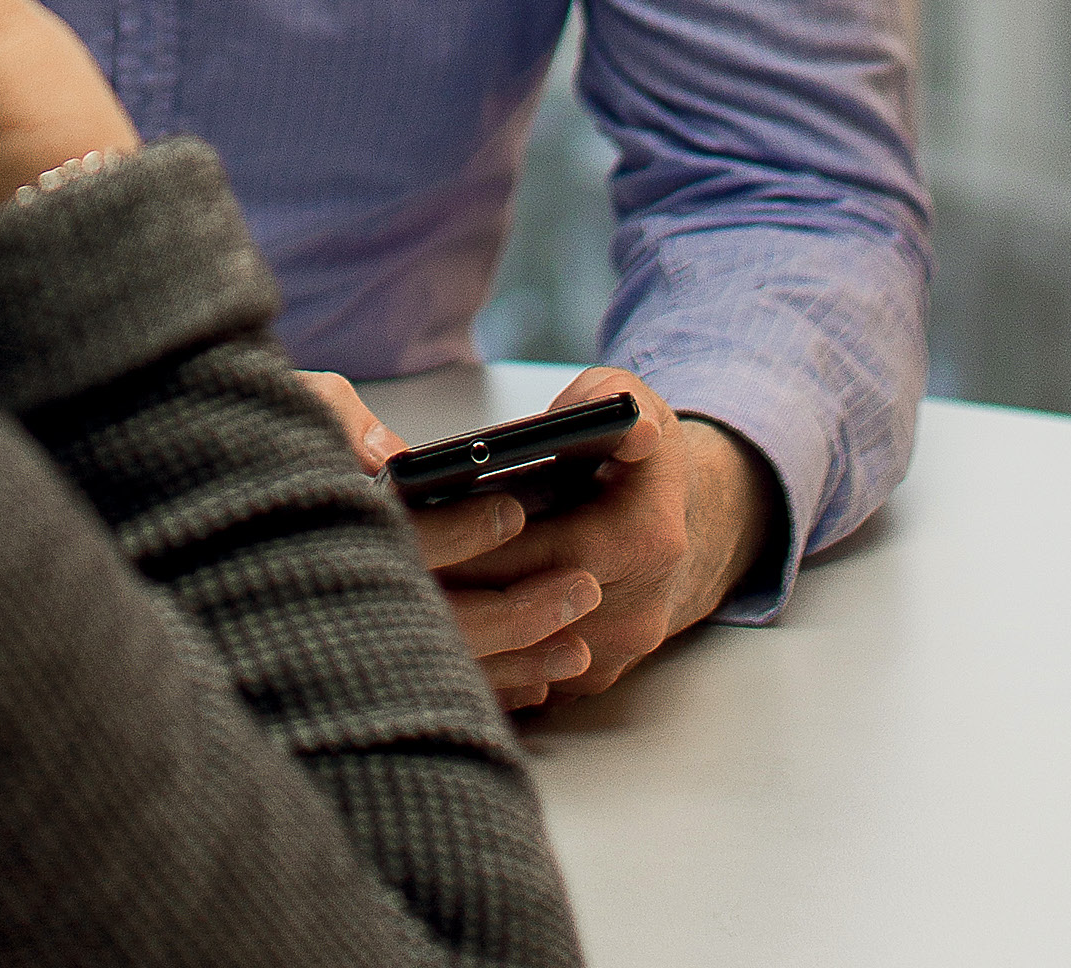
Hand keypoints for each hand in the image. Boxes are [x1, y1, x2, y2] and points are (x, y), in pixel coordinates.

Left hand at [309, 364, 776, 710]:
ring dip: (460, 626)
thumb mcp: (631, 404)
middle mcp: (636, 609)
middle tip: (388, 558)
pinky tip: (429, 623)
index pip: (546, 552)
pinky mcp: (590, 678)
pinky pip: (524, 680)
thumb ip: (609, 400)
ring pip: (518, 655)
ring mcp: (614, 652)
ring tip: (396, 588)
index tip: (420, 521)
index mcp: (644, 539)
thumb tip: (603, 417)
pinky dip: (479, 655)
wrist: (692, 525)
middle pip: (523, 609)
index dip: (481, 540)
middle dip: (455, 583)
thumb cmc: (640, 456)